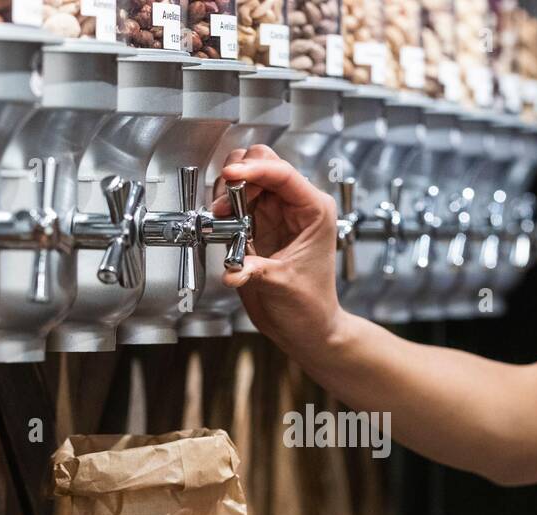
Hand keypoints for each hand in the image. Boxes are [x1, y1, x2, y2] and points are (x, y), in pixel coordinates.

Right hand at [211, 145, 352, 355]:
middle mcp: (296, 206)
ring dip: (228, 192)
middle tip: (225, 203)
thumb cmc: (309, 306)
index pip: (283, 174)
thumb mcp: (282, 285)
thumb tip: (232, 268)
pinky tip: (222, 223)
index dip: (254, 169)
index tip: (231, 175)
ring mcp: (275, 213)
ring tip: (223, 217)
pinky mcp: (257, 224)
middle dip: (239, 177)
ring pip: (246, 179)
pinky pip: (235, 201)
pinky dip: (223, 206)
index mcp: (314, 210)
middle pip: (263, 164)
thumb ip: (254, 270)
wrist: (304, 328)